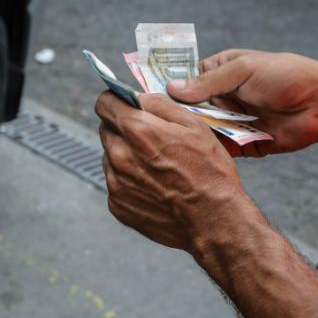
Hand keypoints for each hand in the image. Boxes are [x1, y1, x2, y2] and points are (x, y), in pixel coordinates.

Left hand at [94, 91, 249, 253]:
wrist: (213, 220)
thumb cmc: (209, 172)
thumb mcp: (194, 126)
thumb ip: (160, 104)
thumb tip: (139, 97)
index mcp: (137, 130)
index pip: (104, 104)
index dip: (115, 101)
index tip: (124, 105)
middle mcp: (119, 155)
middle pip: (107, 130)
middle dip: (124, 129)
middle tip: (150, 139)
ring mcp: (115, 182)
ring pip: (110, 157)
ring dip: (126, 156)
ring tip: (156, 166)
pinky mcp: (117, 204)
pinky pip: (115, 183)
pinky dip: (129, 181)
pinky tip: (154, 186)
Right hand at [166, 50, 317, 157]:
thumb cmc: (286, 76)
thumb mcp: (243, 71)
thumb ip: (207, 82)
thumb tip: (171, 88)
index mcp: (220, 73)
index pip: (185, 80)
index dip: (168, 89)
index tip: (147, 98)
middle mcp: (222, 98)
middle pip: (189, 109)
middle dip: (178, 116)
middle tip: (158, 124)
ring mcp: (230, 121)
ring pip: (201, 131)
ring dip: (194, 134)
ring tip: (174, 141)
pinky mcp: (241, 143)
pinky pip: (219, 149)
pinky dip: (211, 151)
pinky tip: (196, 154)